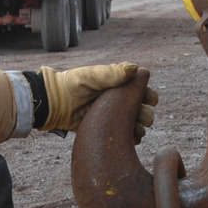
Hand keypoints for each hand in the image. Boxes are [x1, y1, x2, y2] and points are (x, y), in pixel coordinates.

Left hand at [39, 63, 156, 139]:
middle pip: (142, 109)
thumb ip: (113, 73)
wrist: (56, 104)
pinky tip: (132, 138)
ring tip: (137, 129)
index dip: (148, 95)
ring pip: (136, 124)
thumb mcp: (93, 76)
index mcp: (118, 85)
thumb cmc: (73, 85)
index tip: (151, 100)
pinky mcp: (107, 129)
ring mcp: (113, 116)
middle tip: (143, 118)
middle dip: (146, 114)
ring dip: (140, 127)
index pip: (141, 90)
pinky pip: (125, 135)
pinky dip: (132, 138)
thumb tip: (136, 69)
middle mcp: (118, 101)